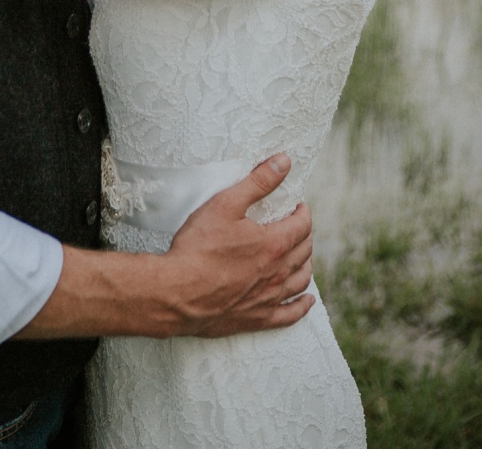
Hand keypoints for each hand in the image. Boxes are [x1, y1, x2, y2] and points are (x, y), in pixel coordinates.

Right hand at [160, 154, 316, 336]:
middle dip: (303, 235)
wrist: (174, 294)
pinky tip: (306, 301)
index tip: (297, 206)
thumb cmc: (197, 248)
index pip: (302, 225)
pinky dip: (302, 306)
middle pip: (304, 251)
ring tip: (300, 256)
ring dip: (304, 265)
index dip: (303, 212)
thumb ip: (258, 182)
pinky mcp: (256, 319)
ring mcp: (268, 298)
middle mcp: (277, 273)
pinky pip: (289, 315)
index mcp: (274, 244)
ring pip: (300, 280)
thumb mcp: (225, 204)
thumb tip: (284, 162)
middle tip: (295, 227)